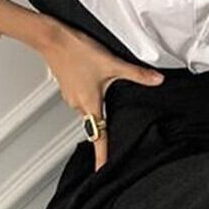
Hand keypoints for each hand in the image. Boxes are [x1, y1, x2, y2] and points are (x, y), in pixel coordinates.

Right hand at [40, 18, 164, 172]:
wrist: (52, 37)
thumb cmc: (77, 51)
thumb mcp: (112, 63)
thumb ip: (136, 74)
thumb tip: (157, 80)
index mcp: (90, 105)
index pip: (98, 137)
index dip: (102, 156)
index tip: (102, 171)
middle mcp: (78, 105)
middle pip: (96, 120)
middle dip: (106, 120)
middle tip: (116, 116)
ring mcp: (71, 96)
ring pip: (89, 107)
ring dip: (98, 102)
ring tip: (105, 86)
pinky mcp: (68, 87)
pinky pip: (82, 97)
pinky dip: (90, 92)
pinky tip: (94, 78)